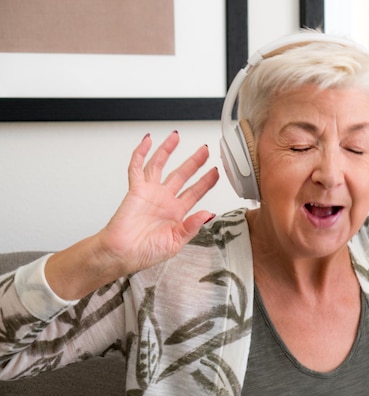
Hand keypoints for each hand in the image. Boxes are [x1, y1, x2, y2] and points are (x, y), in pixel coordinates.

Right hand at [99, 131, 218, 273]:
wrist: (121, 254)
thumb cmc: (145, 252)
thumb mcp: (175, 242)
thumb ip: (192, 226)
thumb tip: (209, 214)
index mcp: (177, 213)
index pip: (195, 192)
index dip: (206, 181)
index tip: (216, 172)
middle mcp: (164, 200)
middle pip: (182, 175)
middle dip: (194, 162)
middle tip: (204, 150)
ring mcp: (150, 193)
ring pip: (160, 165)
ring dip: (168, 151)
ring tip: (176, 137)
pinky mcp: (135, 190)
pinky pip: (137, 167)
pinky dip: (141, 153)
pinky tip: (147, 141)